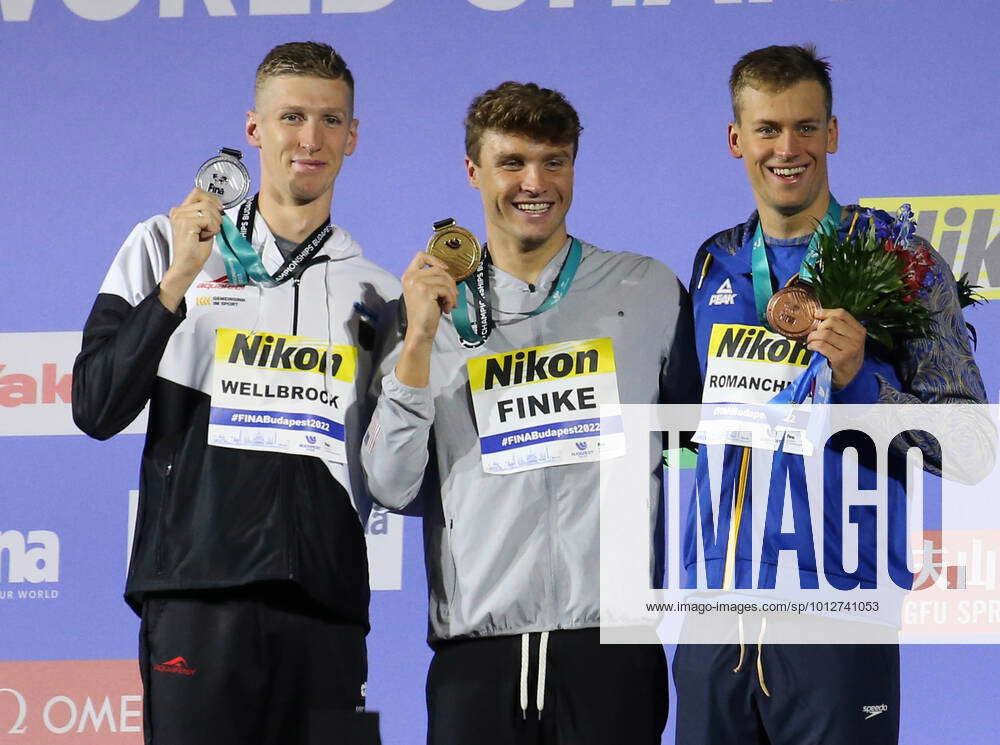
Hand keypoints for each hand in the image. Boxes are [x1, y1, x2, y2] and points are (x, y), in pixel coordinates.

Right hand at [159, 189, 223, 311]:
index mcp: (181, 210)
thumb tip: (219, 205)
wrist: (187, 265)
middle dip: (216, 215)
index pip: (198, 192)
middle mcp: (178, 211)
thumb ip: (206, 213)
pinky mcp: (185, 223)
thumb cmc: (195, 249)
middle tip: (211, 229)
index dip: (212, 199)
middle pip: (206, 201)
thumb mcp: (203, 226)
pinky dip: (212, 229)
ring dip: (214, 223)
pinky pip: (208, 219)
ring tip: (207, 234)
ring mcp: (180, 216)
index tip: (219, 209)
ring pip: (208, 209)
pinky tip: (204, 237)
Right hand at [400, 251, 458, 344]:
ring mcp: (417, 283)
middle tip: (453, 295)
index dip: (436, 259)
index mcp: (409, 275)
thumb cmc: (425, 313)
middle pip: (438, 268)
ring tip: (450, 303)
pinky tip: (447, 308)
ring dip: (451, 292)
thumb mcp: (426, 291)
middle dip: (450, 282)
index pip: (421, 256)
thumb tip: (449, 273)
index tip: (445, 269)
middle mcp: (410, 277)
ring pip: (444, 279)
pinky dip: (450, 299)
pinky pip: (445, 289)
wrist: (420, 329)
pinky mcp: (425, 290)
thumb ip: (432, 279)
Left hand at [807, 308, 864, 388]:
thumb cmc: (845, 357)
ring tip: (811, 342)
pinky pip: (821, 345)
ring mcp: (850, 348)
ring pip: (825, 334)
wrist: (849, 379)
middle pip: (832, 322)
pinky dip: (813, 345)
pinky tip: (812, 348)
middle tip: (813, 334)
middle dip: (818, 327)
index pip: (842, 314)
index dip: (826, 312)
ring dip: (813, 337)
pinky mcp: (841, 358)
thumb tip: (817, 314)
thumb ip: (838, 328)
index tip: (816, 315)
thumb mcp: (848, 340)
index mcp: (859, 330)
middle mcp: (857, 338)